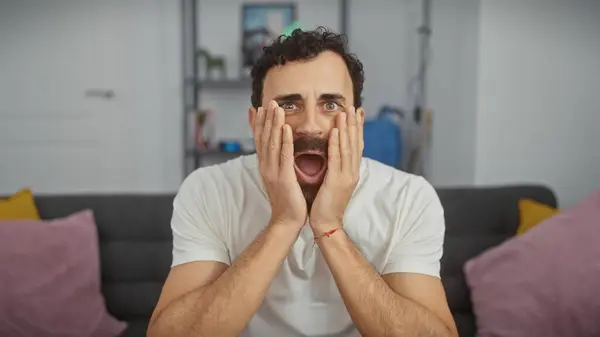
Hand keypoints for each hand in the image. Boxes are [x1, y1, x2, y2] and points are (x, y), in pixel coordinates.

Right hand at [253, 100, 306, 228]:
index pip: (260, 140)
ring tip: (276, 108)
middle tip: (270, 101)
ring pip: (272, 143)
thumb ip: (280, 163)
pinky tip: (286, 128)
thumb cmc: (288, 200)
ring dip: (274, 124)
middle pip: (264, 138)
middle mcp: (266, 167)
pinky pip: (284, 156)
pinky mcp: (283, 178)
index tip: (260, 108)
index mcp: (266, 166)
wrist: (287, 221)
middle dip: (266, 118)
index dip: (259, 123)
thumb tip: (281, 150)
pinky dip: (285, 140)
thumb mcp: (281, 177)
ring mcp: (273, 172)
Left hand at [309, 106, 363, 232]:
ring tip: (345, 112)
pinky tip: (335, 131)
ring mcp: (346, 177)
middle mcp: (352, 172)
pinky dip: (336, 144)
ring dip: (347, 128)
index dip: (358, 128)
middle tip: (354, 106)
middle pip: (356, 143)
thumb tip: (334, 153)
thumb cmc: (326, 204)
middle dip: (355, 123)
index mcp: (351, 171)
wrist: (326, 224)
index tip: (358, 112)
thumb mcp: (333, 181)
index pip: (357, 145)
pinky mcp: (336, 182)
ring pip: (348, 148)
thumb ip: (335, 167)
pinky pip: (337, 159)